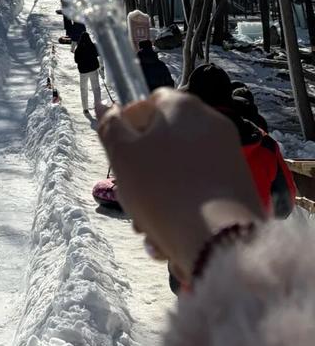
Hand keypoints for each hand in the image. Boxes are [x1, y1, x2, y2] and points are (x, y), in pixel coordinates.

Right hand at [97, 89, 265, 281]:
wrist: (219, 240)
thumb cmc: (162, 190)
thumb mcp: (122, 156)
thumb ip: (110, 127)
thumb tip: (105, 106)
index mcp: (182, 104)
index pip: (145, 104)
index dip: (125, 130)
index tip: (118, 159)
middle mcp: (210, 120)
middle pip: (162, 141)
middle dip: (142, 172)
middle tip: (131, 200)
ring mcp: (228, 152)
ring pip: (179, 170)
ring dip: (158, 196)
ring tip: (149, 230)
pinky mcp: (240, 182)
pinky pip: (200, 189)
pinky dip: (183, 207)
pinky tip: (169, 237)